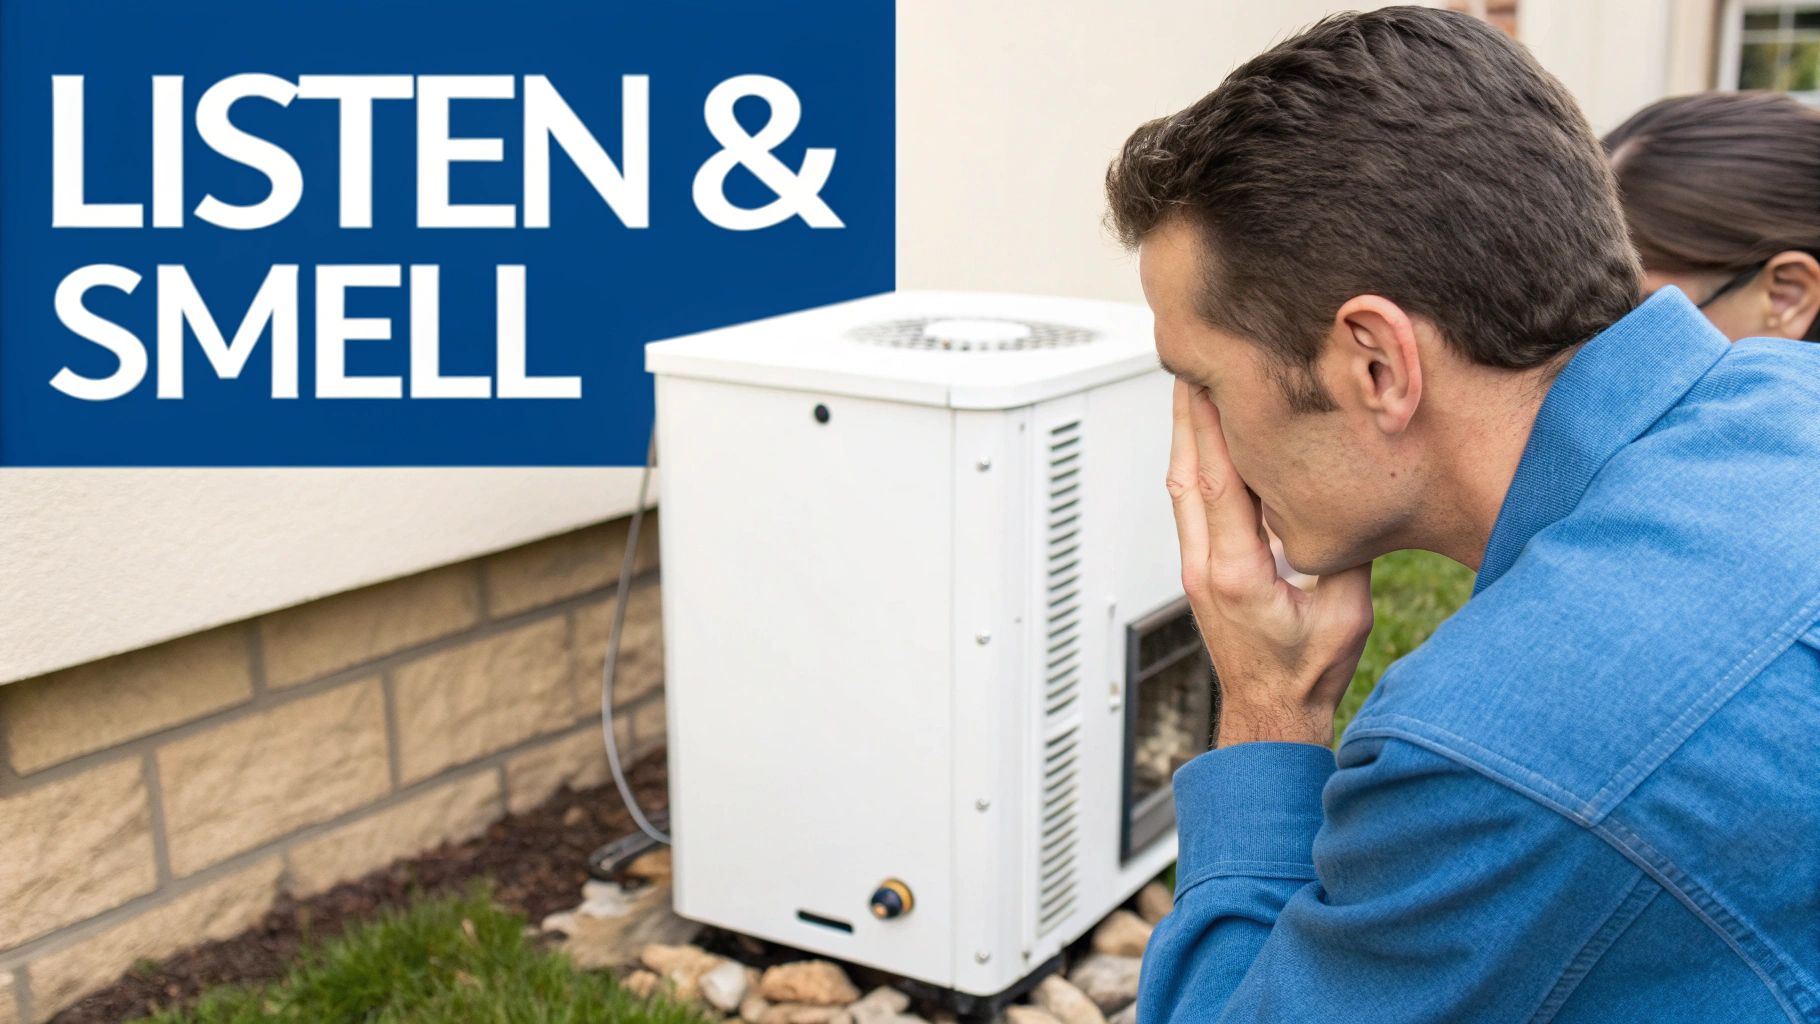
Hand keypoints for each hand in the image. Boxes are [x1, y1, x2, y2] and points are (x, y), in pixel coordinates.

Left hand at [1165, 380, 1373, 747]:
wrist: (1270, 713)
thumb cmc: (1309, 671)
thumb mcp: (1347, 611)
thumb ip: (1344, 550)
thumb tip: (1356, 495)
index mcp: (1237, 572)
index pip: (1221, 482)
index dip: (1216, 426)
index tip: (1217, 378)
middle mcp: (1204, 565)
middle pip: (1188, 471)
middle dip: (1190, 413)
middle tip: (1193, 358)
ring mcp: (1194, 567)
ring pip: (1182, 484)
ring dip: (1187, 433)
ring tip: (1194, 382)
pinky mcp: (1199, 569)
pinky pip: (1189, 502)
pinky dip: (1194, 461)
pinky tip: (1204, 436)